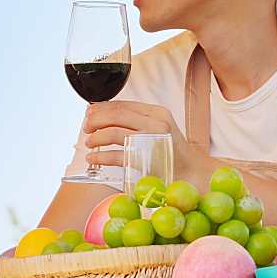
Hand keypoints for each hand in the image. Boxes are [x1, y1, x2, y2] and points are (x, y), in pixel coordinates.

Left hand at [79, 100, 206, 185]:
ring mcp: (151, 141)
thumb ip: (137, 120)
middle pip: (115, 116)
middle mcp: (155, 123)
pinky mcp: (145, 160)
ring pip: (113, 133)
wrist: (190, 173)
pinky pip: (116, 155)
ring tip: (88, 143)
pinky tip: (93, 157)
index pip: (123, 104)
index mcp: (157, 112)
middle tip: (86, 128)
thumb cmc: (169, 152)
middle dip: (95, 121)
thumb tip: (103, 115)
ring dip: (95, 138)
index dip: (101, 108)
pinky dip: (100, 156)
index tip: (89, 113)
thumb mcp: (159, 128)